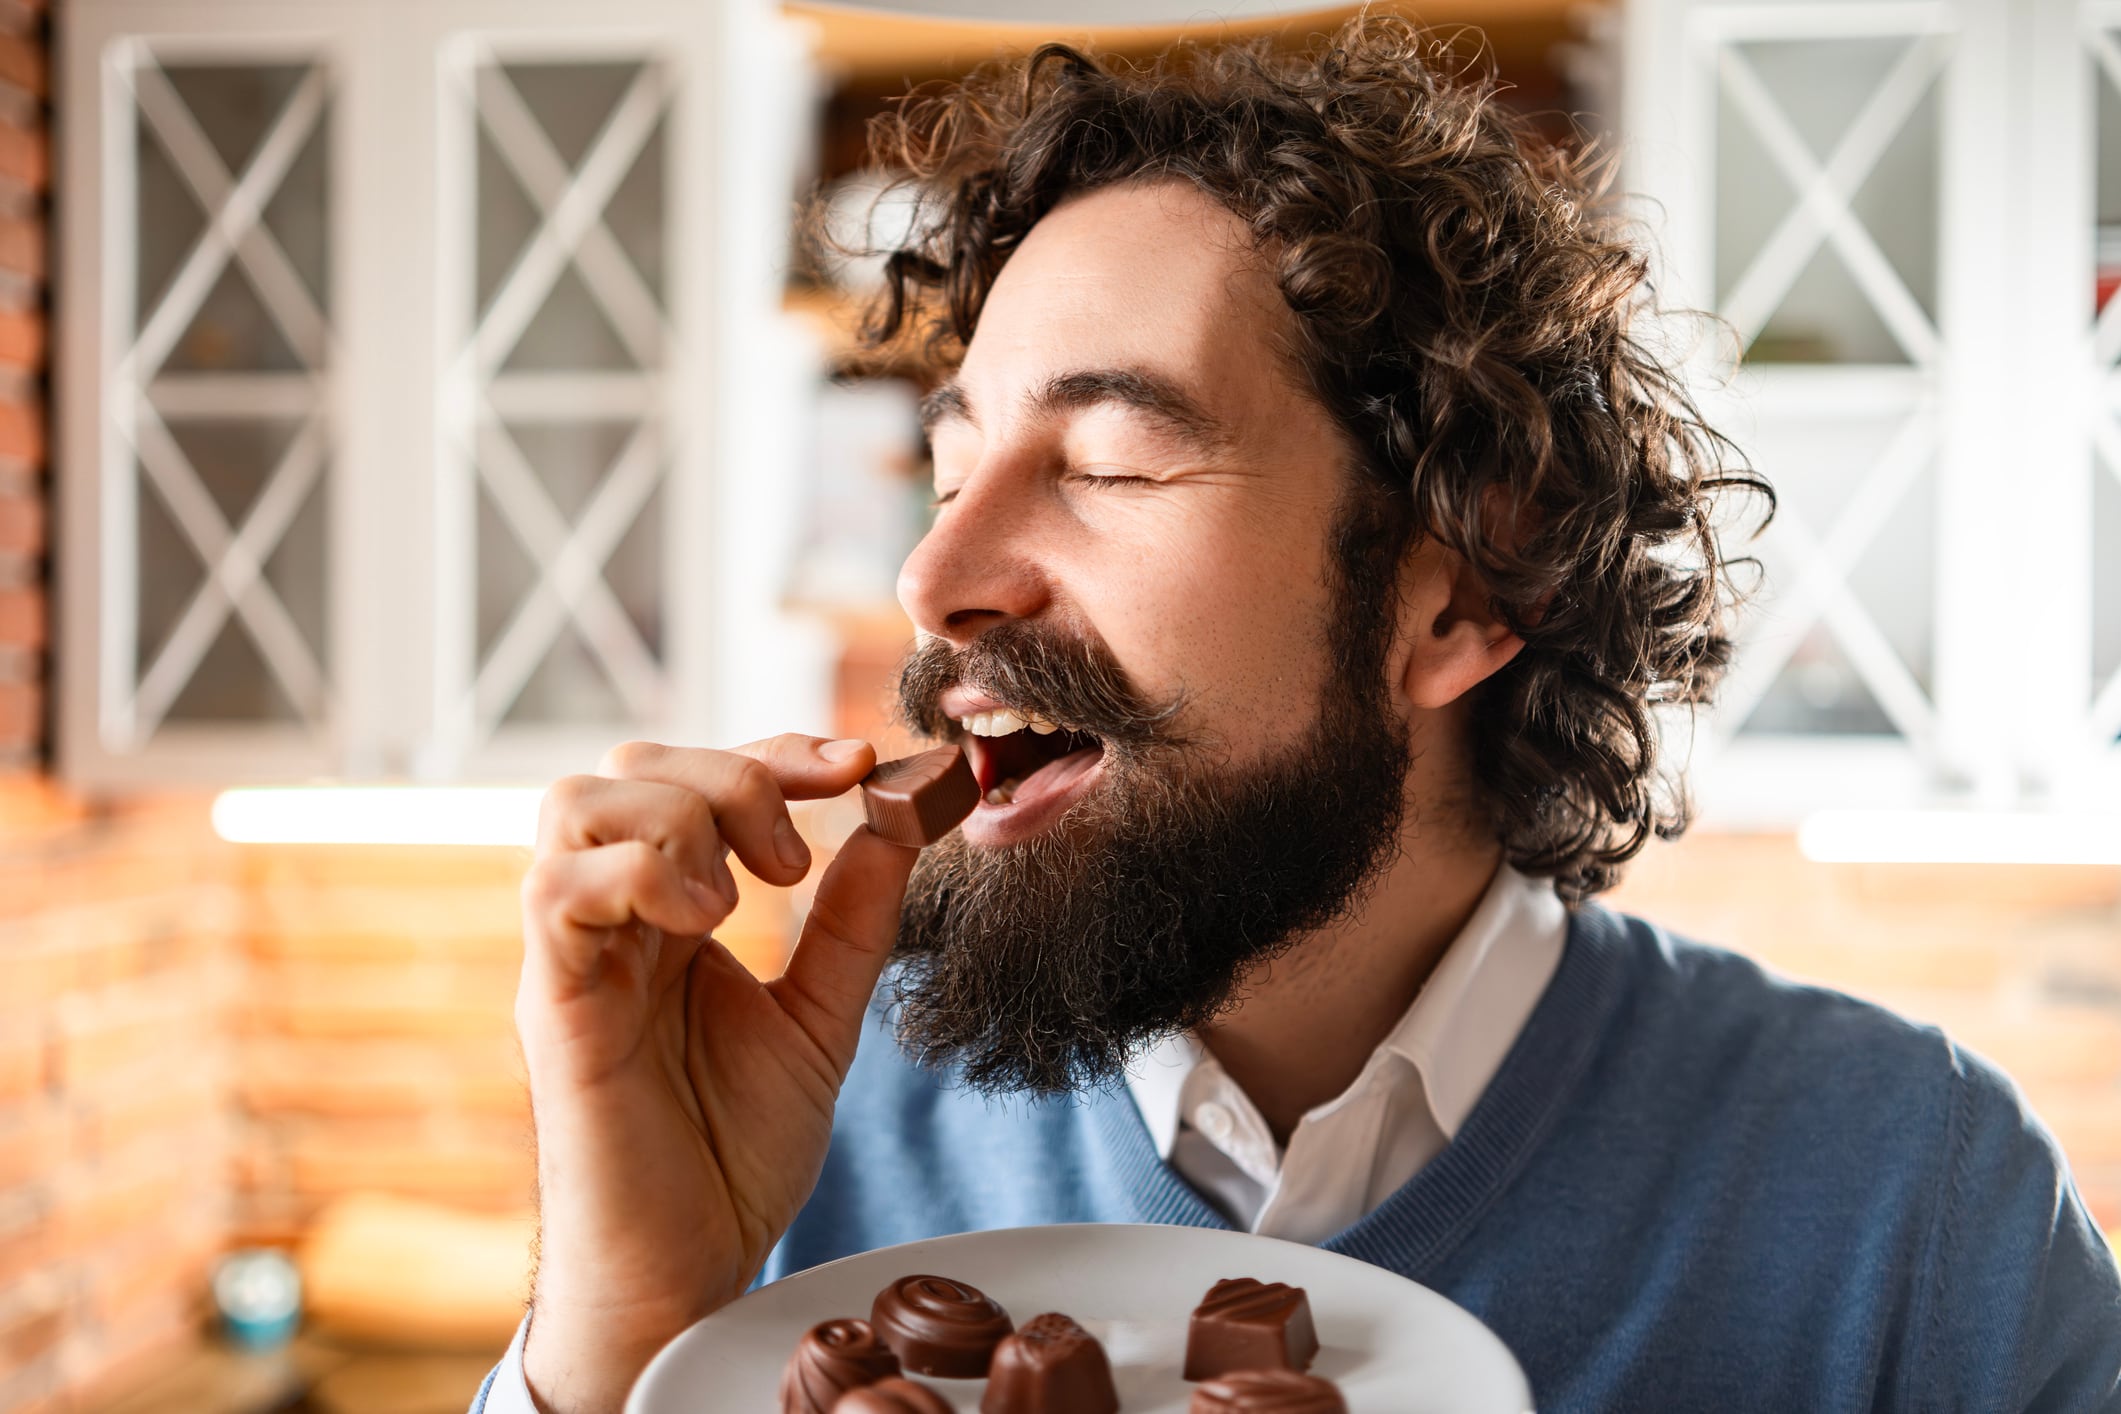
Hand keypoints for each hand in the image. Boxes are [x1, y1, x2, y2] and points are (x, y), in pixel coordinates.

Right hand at [513, 734, 914, 1412]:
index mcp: (670, 913)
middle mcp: (613, 920)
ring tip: (748, 891)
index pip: (698, 779)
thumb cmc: (732, 1155)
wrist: (691, 1267)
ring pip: (576, 806)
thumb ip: (852, 928)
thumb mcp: (819, 1021)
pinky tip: (707, 919)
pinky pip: (555, 893)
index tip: (859, 767)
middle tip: (796, 853)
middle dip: (729, 774)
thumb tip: (897, 828)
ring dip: (680, 815)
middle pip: (628, 768)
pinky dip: (636, 873)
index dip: (776, 754)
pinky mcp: (554, 1004)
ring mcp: (575, 956)